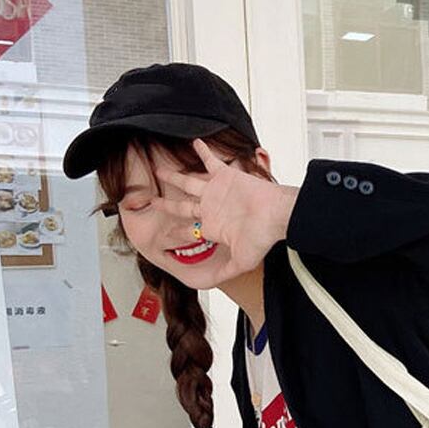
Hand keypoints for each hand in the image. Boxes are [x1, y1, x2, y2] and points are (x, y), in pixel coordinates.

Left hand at [153, 138, 296, 276]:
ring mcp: (217, 191)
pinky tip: (194, 142)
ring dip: (174, 176)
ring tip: (160, 170)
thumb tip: (209, 285)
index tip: (161, 233)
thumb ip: (223, 272)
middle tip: (152, 201)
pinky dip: (202, 151)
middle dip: (167, 205)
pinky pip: (210, 160)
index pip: (188, 230)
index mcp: (213, 227)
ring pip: (188, 182)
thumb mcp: (240, 262)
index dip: (173, 233)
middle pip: (182, 206)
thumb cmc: (261, 237)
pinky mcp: (225, 176)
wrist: (275, 216)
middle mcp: (212, 208)